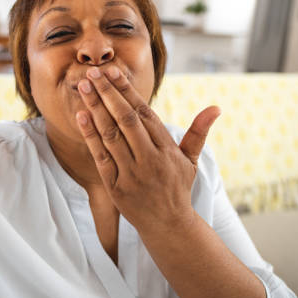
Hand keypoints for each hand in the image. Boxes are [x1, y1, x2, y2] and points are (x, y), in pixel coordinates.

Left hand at [76, 65, 220, 234]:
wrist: (167, 226)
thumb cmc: (177, 187)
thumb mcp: (191, 160)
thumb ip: (198, 131)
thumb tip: (216, 107)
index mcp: (167, 148)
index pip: (144, 112)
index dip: (127, 90)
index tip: (113, 72)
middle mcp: (150, 158)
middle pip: (125, 119)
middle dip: (108, 93)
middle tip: (94, 71)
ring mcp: (131, 173)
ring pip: (110, 134)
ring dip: (95, 107)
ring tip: (84, 85)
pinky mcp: (115, 185)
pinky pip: (100, 155)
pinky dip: (90, 134)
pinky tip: (81, 115)